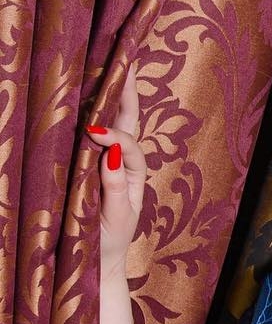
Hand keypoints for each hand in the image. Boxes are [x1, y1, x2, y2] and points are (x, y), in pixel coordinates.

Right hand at [87, 67, 146, 281]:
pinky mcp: (87, 166)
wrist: (95, 261)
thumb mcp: (116, 217)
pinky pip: (92, 137)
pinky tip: (86, 95)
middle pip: (127, 122)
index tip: (94, 132)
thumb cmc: (107, 240)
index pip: (130, 146)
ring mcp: (106, 163)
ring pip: (112, 124)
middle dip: (126, 92)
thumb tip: (109, 153)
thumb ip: (114, 187)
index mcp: (133, 174)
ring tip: (109, 67)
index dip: (116, 137)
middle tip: (125, 62)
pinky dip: (92, 113)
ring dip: (110, 96)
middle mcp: (122, 163)